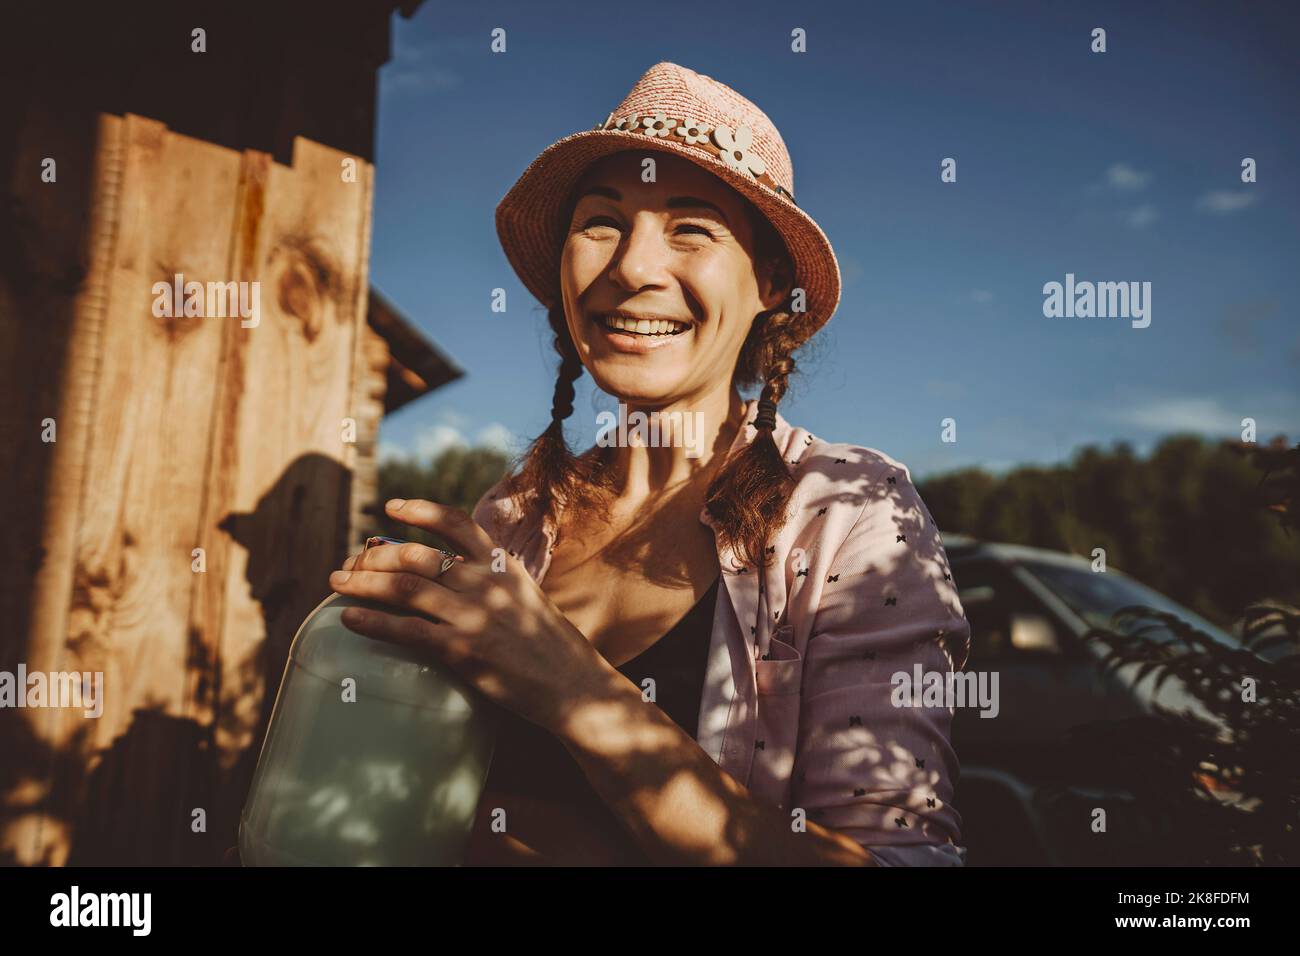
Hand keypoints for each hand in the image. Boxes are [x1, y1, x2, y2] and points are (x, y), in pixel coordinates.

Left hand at [328, 498, 617, 732]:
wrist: (574, 683)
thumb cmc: (550, 645)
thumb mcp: (527, 596)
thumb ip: (494, 582)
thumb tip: (457, 575)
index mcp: (501, 565)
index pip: (456, 523)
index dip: (419, 510)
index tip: (391, 507)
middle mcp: (485, 582)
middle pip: (416, 554)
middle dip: (373, 554)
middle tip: (348, 562)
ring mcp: (473, 615)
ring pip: (404, 588)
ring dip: (362, 582)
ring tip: (334, 582)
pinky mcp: (463, 650)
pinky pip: (406, 630)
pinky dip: (372, 622)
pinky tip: (348, 619)